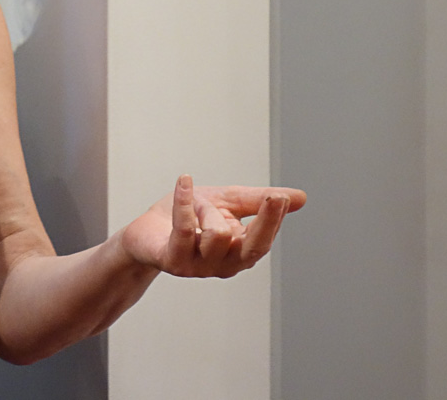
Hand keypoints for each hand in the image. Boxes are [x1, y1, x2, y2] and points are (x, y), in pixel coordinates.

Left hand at [121, 175, 305, 277]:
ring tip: (196, 200)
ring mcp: (197, 266)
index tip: (280, 197)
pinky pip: (185, 229)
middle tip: (272, 197)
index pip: (263, 240)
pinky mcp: (173, 260)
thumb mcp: (226, 202)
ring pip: (218, 234)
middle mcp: (222, 265)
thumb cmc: (189, 217)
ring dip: (206, 208)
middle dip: (265, 221)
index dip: (274, 220)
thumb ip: (257, 201)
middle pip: (251, 246)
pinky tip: (184, 181)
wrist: (146, 229)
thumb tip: (300, 198)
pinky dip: (185, 201)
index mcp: (238, 253)